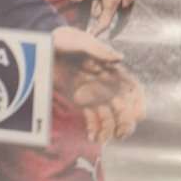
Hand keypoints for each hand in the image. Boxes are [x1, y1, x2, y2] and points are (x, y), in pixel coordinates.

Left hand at [51, 27, 144, 143]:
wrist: (42, 47)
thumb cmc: (63, 40)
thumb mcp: (79, 41)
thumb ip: (98, 50)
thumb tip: (120, 59)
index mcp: (111, 70)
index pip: (133, 89)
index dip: (138, 103)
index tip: (137, 116)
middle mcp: (106, 85)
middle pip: (123, 108)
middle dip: (126, 123)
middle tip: (121, 135)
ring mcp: (93, 94)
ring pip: (109, 117)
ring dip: (110, 131)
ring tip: (103, 141)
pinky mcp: (80, 100)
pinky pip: (91, 118)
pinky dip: (94, 129)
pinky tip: (92, 138)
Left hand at [69, 0, 134, 36]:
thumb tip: (74, 1)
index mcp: (111, 0)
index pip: (104, 23)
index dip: (96, 31)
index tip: (89, 37)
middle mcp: (122, 3)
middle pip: (104, 14)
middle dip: (95, 7)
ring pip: (111, 9)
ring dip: (102, 2)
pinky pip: (119, 5)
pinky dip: (110, 1)